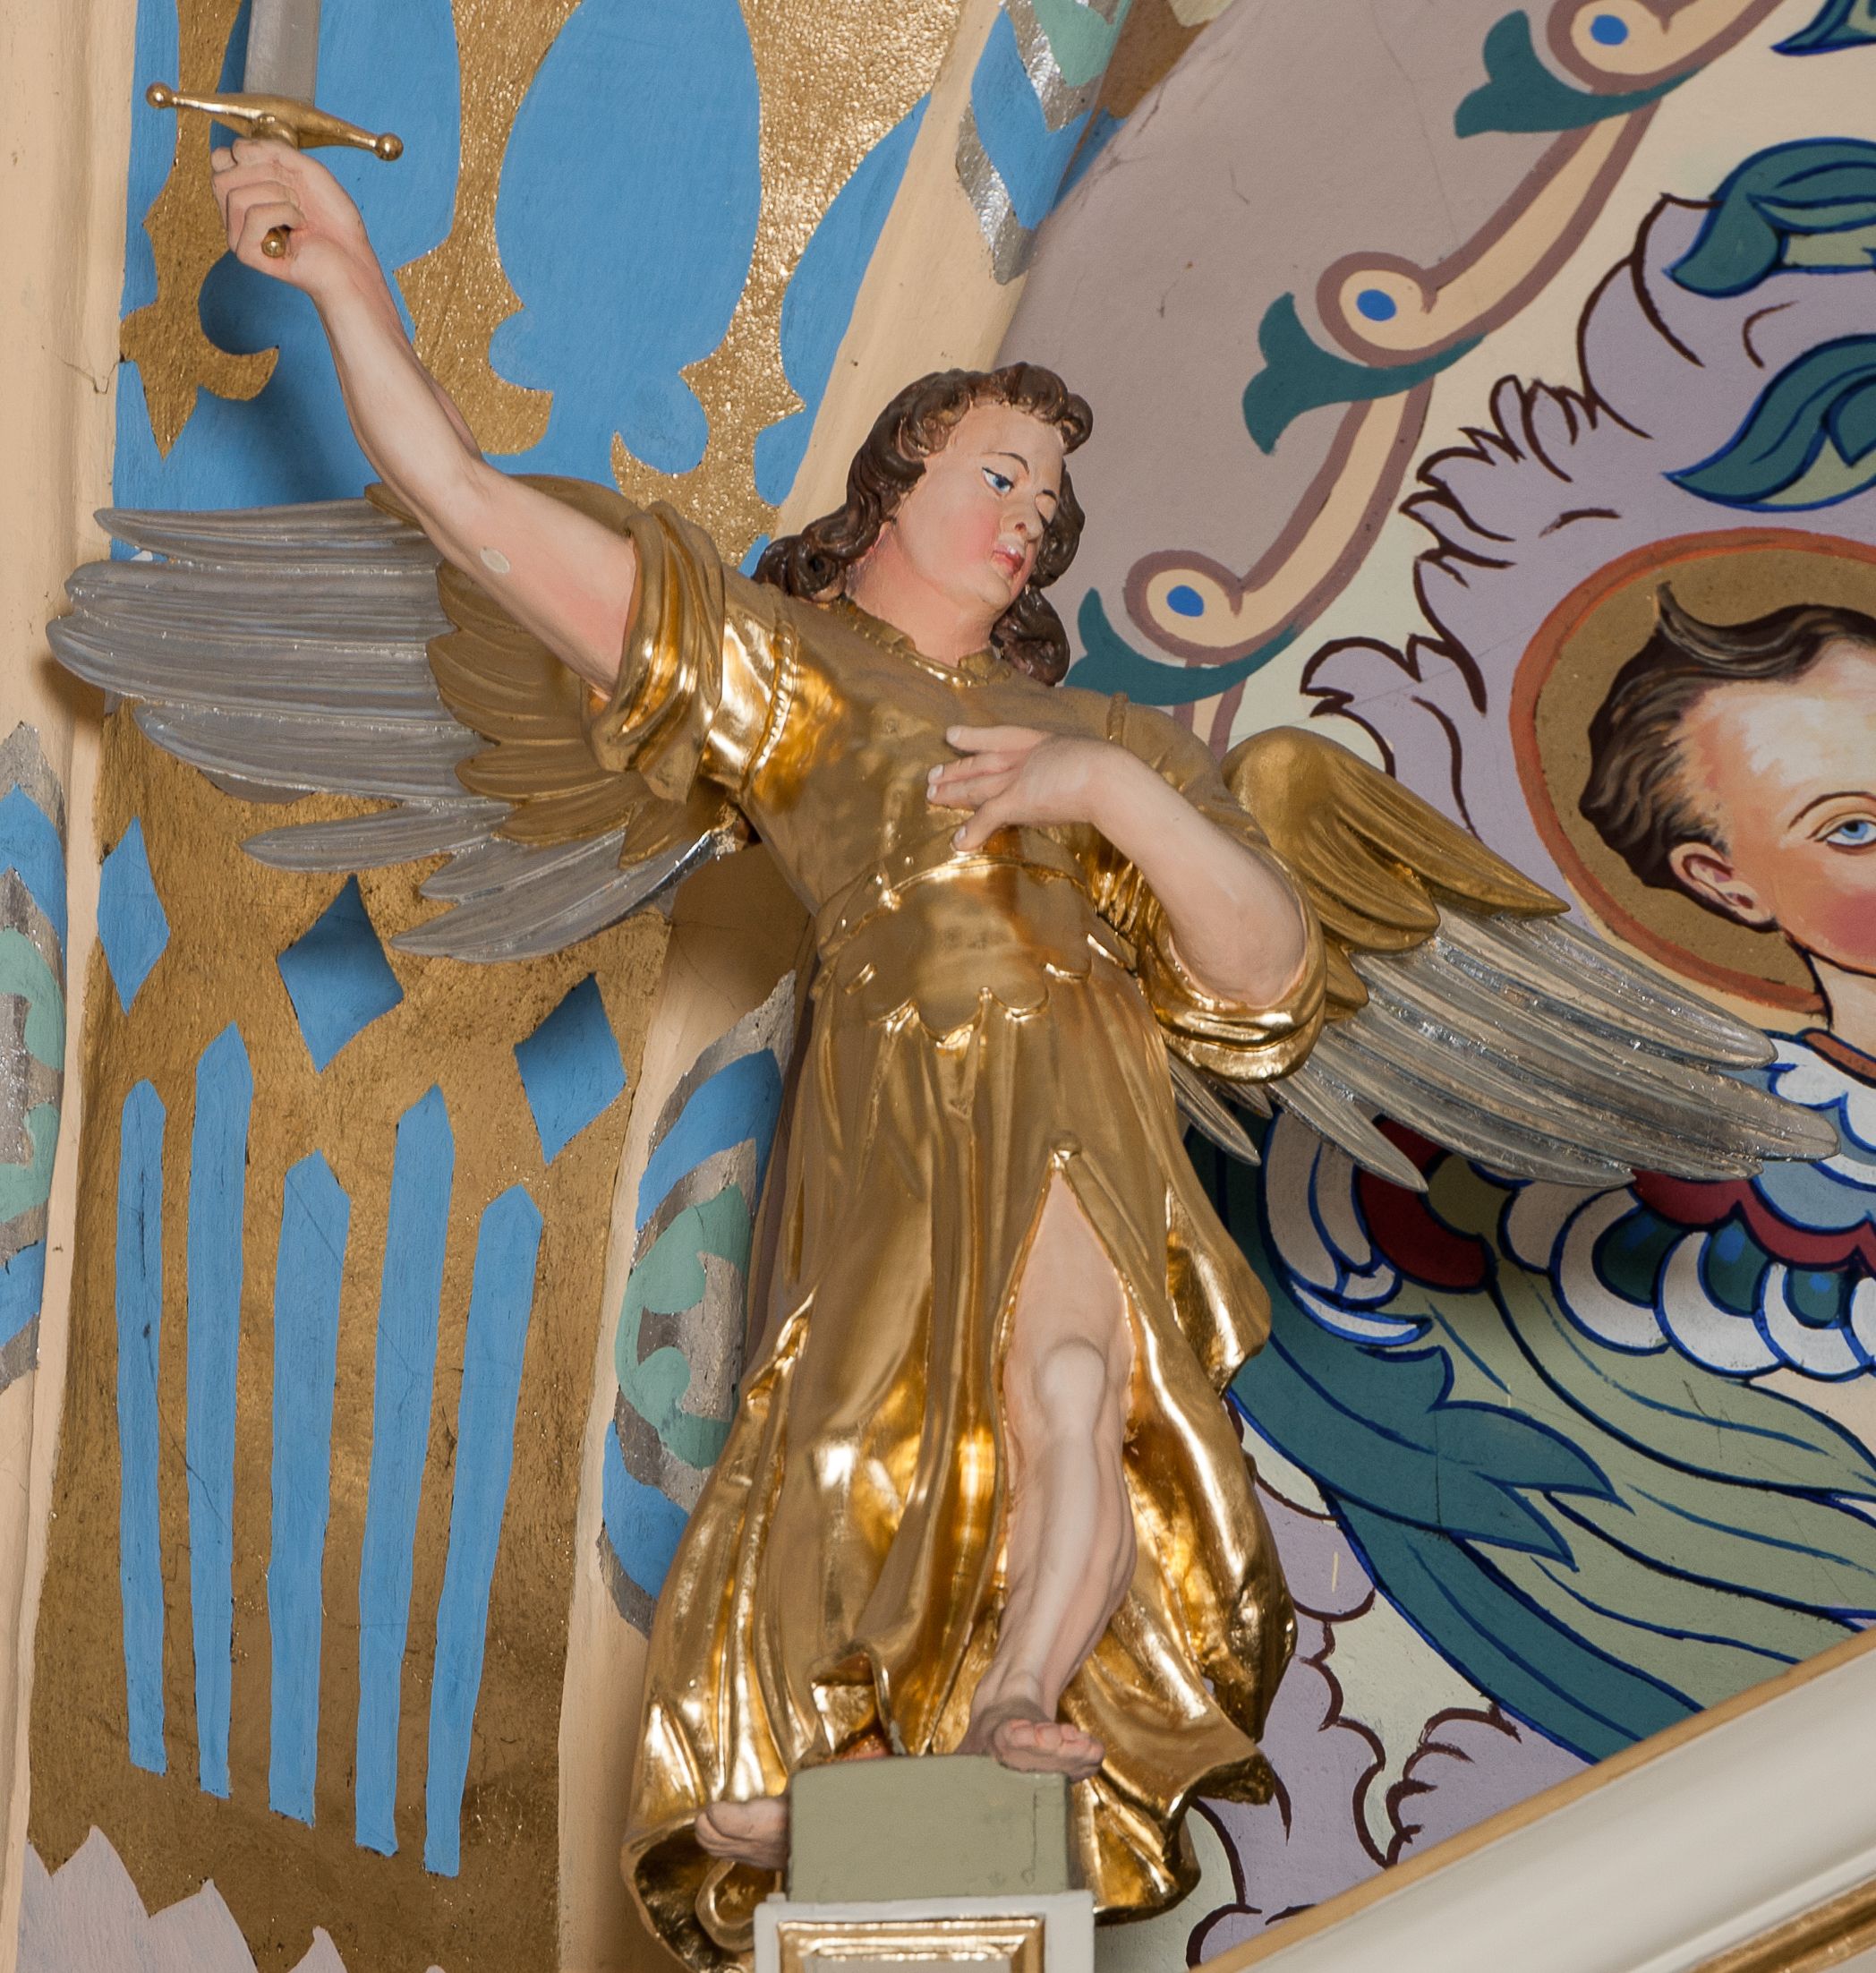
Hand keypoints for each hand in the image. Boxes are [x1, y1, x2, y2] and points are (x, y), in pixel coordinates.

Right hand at [210, 138, 375, 301]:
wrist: (352, 257)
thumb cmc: (333, 218)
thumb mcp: (305, 169)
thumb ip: (272, 150)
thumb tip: (238, 150)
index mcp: (244, 191)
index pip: (219, 159)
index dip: (248, 154)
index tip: (281, 169)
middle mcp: (236, 214)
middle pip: (223, 176)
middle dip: (267, 175)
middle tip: (295, 195)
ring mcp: (239, 236)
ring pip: (237, 196)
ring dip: (280, 196)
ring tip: (300, 213)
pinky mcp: (247, 253)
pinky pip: (254, 216)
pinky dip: (284, 214)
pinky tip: (299, 227)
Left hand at [929, 725, 1124, 849]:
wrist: (1110, 779)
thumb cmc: (1114, 774)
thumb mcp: (1097, 763)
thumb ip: (1084, 771)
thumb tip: (1098, 782)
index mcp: (1047, 742)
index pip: (1003, 736)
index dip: (976, 737)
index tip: (953, 736)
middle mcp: (1027, 757)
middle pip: (982, 762)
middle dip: (956, 769)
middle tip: (933, 775)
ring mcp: (1019, 778)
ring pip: (977, 786)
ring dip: (952, 793)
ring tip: (932, 797)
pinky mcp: (1017, 800)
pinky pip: (987, 817)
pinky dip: (971, 830)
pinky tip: (958, 842)